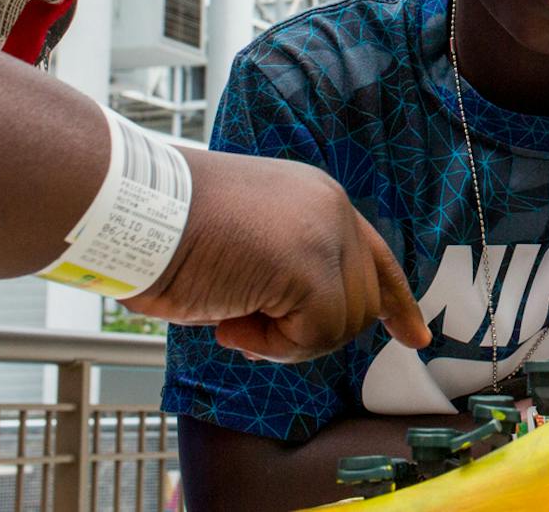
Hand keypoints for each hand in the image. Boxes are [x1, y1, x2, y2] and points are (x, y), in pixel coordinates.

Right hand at [124, 149, 429, 360]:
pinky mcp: (311, 268)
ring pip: (342, 327)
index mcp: (318, 200)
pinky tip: (229, 322)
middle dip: (307, 334)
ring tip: (233, 316)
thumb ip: (290, 272)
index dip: (395, 301)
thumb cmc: (167, 232)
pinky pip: (313, 339)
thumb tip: (317, 324)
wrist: (132, 212)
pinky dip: (269, 348)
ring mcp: (326, 235)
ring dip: (284, 343)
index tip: (415, 335)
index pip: (375, 256)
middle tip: (245, 325)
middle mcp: (332, 211)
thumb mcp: (246, 246)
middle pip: (359, 306)